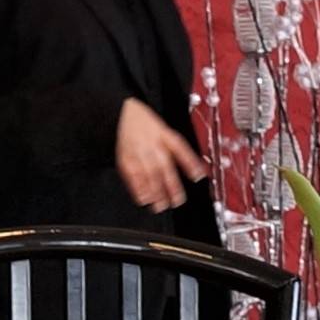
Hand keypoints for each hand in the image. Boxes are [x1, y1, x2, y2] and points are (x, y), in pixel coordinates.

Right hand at [115, 98, 206, 212]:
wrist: (121, 113)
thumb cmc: (144, 123)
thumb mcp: (164, 129)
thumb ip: (177, 148)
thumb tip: (196, 168)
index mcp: (164, 134)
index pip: (180, 148)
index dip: (190, 162)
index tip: (198, 176)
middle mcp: (152, 143)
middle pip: (164, 166)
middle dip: (171, 185)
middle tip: (177, 201)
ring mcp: (138, 151)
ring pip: (148, 174)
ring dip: (155, 192)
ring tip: (160, 205)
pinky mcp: (125, 158)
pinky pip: (132, 175)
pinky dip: (137, 188)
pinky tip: (143, 198)